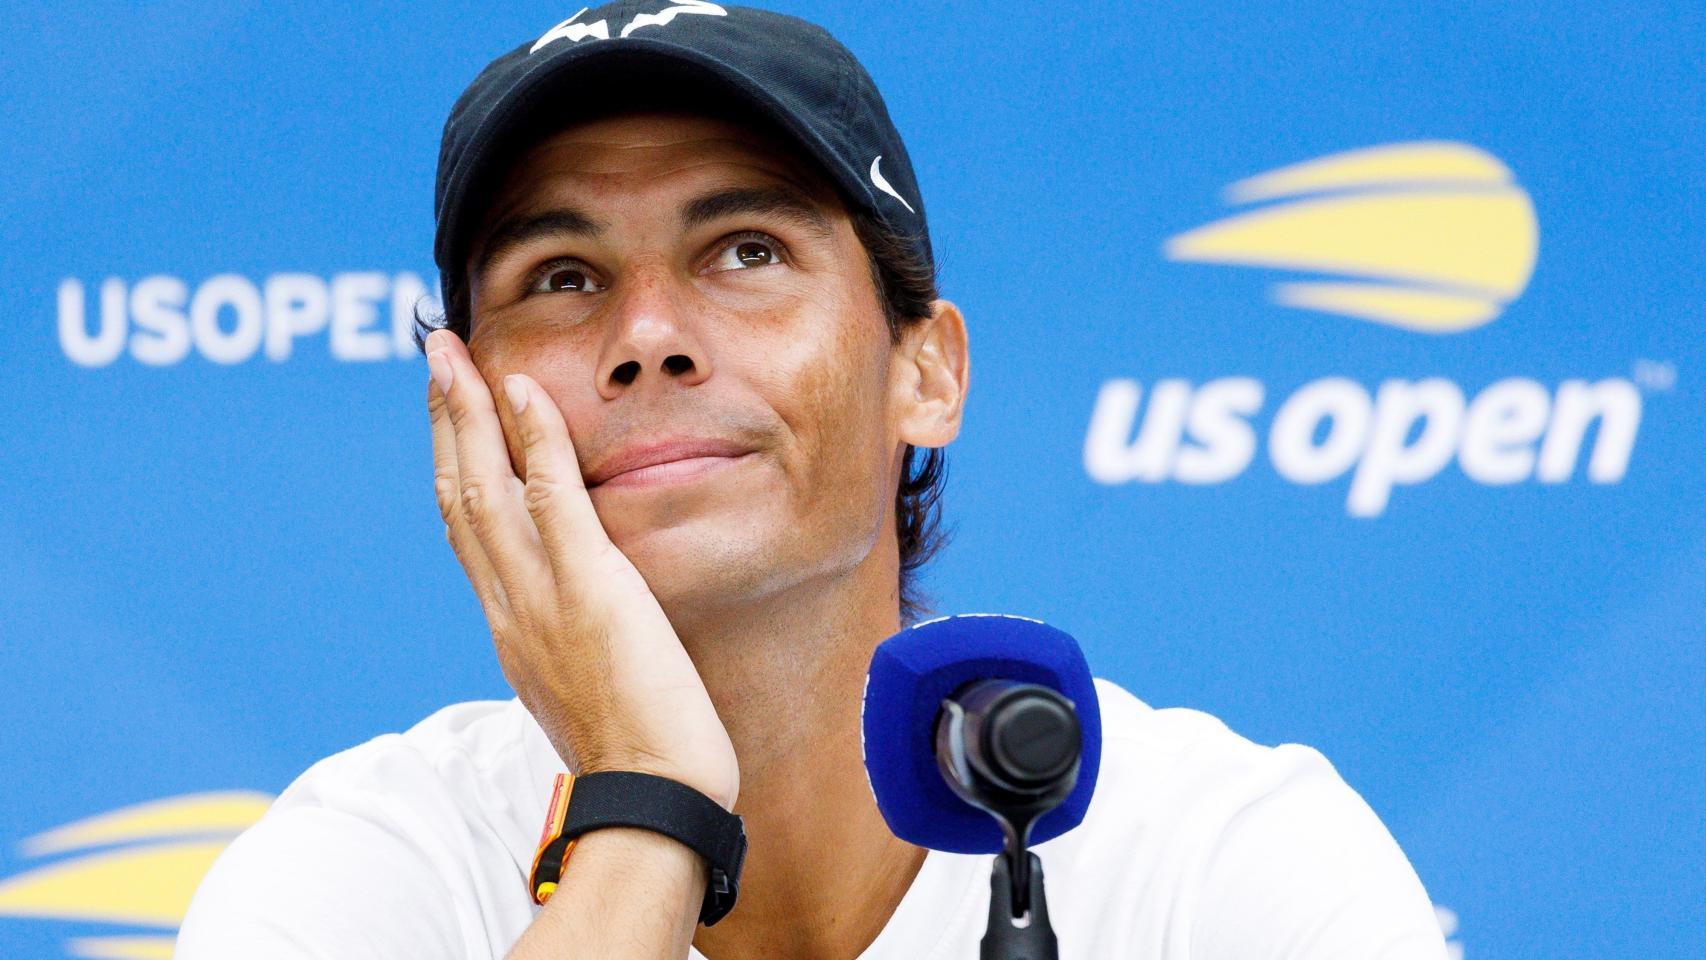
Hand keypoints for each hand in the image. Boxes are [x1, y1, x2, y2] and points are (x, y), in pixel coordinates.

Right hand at [425, 330, 738, 809]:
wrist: (652, 797)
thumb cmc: (637, 754)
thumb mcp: (588, 686)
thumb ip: (571, 641)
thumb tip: (579, 620)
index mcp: (511, 627)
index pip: (468, 529)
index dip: (452, 462)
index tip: (449, 412)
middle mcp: (508, 606)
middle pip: (457, 494)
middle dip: (442, 418)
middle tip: (431, 352)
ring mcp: (541, 597)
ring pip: (484, 487)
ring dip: (465, 411)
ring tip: (450, 351)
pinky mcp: (589, 591)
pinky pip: (553, 501)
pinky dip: (533, 442)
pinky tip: (520, 390)